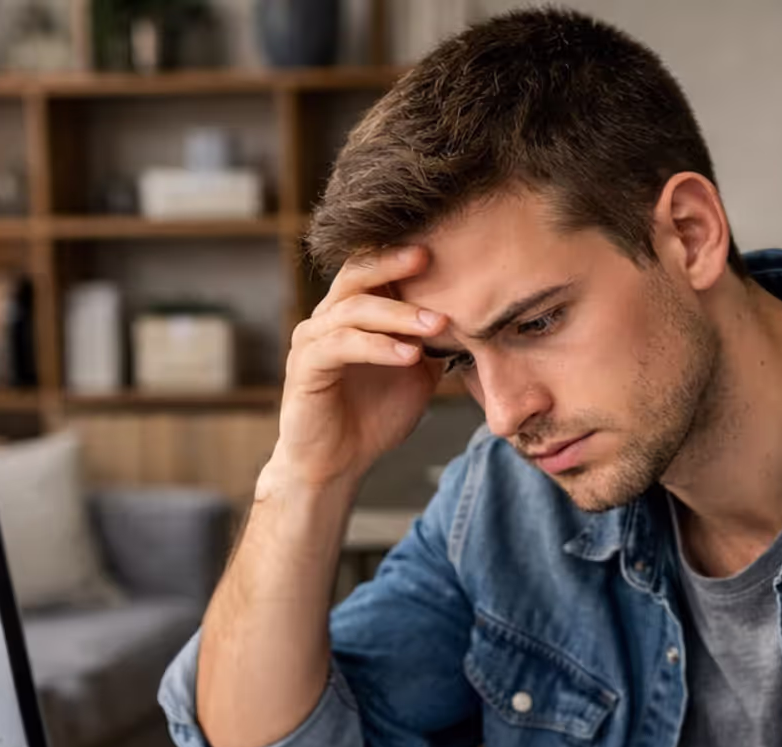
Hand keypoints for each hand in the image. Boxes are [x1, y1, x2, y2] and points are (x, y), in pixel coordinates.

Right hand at [269, 244, 447, 490]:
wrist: (338, 464)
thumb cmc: (374, 417)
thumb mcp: (417, 372)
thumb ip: (433, 341)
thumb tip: (476, 314)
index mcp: (352, 313)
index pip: (373, 266)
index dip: (402, 253)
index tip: (444, 247)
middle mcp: (327, 318)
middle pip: (357, 272)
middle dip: (394, 264)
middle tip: (431, 260)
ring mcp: (312, 340)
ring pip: (354, 309)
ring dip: (399, 315)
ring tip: (437, 325)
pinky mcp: (305, 367)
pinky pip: (342, 346)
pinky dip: (378, 347)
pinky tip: (410, 356)